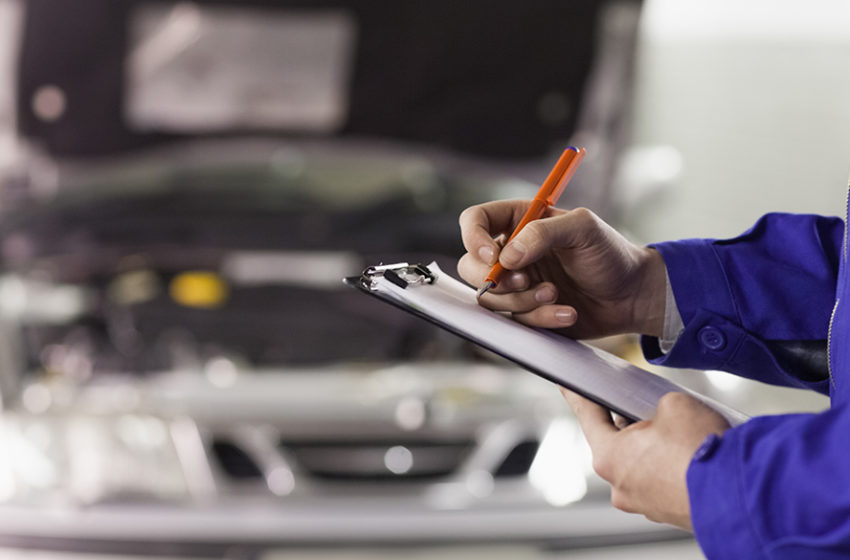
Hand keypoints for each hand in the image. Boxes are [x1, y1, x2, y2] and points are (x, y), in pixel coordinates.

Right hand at [457, 201, 666, 338]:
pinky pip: (515, 322)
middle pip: (471, 266)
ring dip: (522, 301)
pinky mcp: (526, 312)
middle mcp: (512, 252)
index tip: (493, 256)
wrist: (632, 295)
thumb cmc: (611, 254)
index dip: (473, 238)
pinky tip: (567, 312)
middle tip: (524, 281)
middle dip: (495, 280)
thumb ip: (543, 233)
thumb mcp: (584, 229)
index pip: (475, 221)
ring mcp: (517, 284)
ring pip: (490, 299)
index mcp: (519, 221)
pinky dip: (541, 319)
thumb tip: (506, 257)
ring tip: (556, 294)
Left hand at [561, 389, 730, 529]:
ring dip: (655, 447)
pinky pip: (662, 480)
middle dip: (631, 423)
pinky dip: (672, 466)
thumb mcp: (674, 403)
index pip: (588, 416)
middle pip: (617, 442)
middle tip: (648, 407)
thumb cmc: (703, 451)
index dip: (579, 396)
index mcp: (609, 456)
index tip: (568, 387)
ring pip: (641, 463)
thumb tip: (662, 416)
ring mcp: (644, 503)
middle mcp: (620, 485)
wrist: (741, 494)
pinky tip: (690, 453)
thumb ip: (655, 405)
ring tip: (681, 432)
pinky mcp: (668, 512)